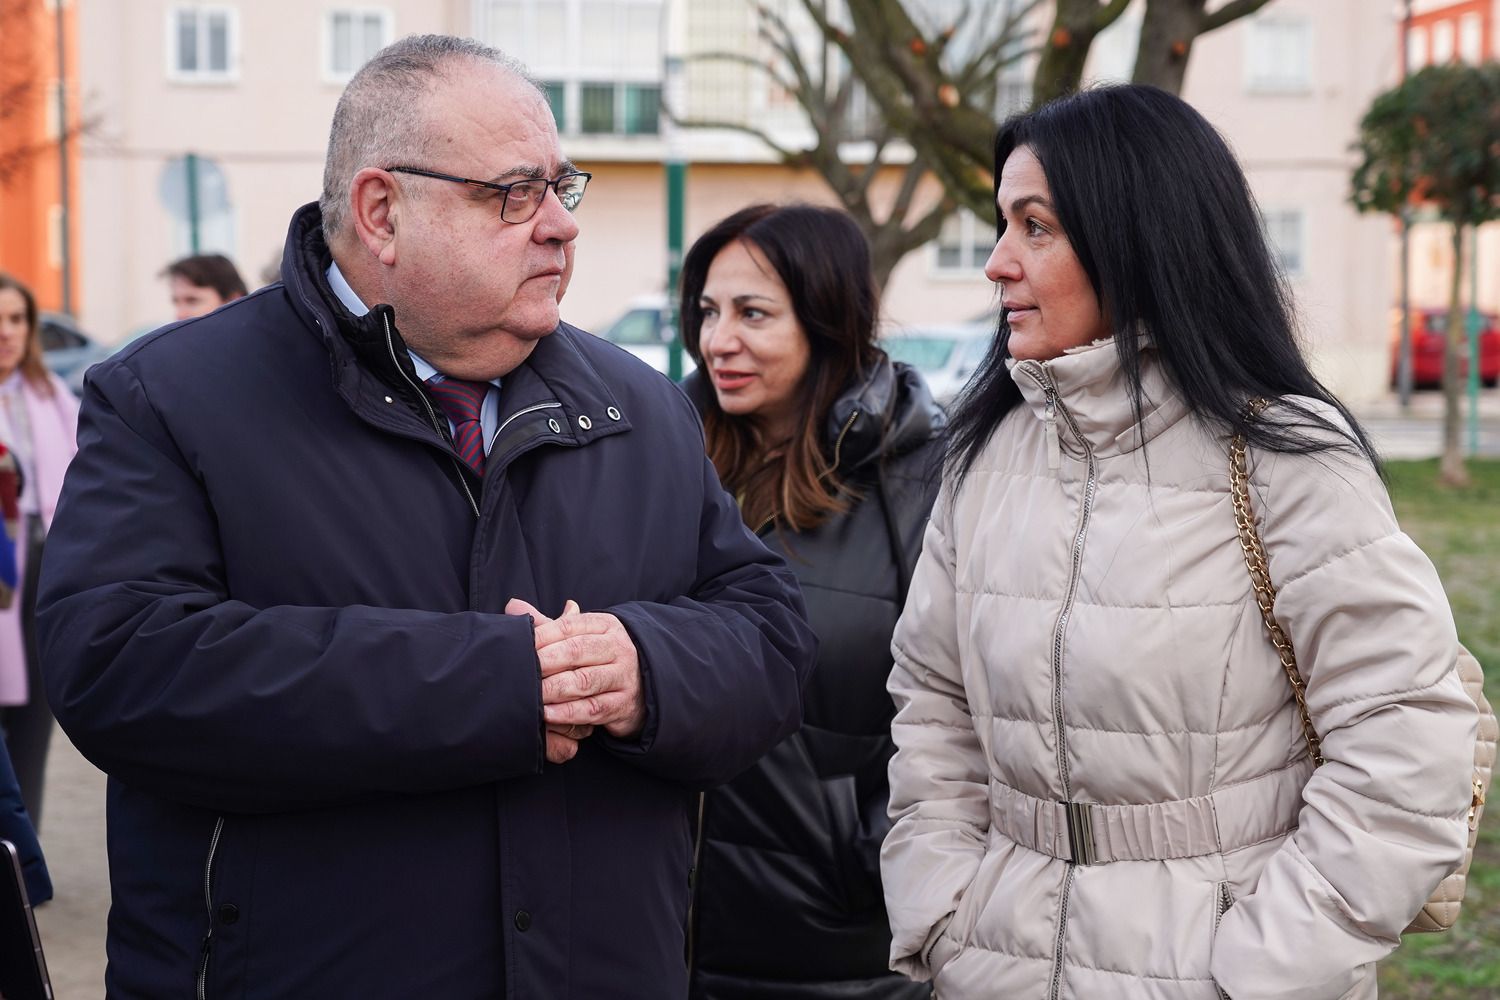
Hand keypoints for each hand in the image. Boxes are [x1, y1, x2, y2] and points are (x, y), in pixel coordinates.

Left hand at [509, 598, 646, 740]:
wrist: (645, 685)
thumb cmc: (601, 657)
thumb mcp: (582, 636)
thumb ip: (549, 625)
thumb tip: (513, 605)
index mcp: (606, 625)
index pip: (571, 626)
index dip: (543, 634)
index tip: (521, 644)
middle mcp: (618, 647)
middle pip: (578, 651)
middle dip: (547, 660)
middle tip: (522, 669)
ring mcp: (624, 676)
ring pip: (585, 681)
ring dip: (555, 688)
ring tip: (532, 693)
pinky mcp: (624, 704)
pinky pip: (594, 708)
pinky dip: (569, 712)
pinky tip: (548, 713)